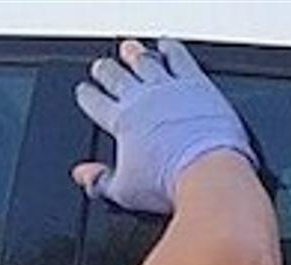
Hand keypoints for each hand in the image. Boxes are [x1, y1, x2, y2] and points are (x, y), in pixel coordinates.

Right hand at [72, 36, 249, 215]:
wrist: (206, 171)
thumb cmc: (170, 182)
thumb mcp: (125, 192)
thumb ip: (100, 182)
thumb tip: (83, 177)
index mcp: (122, 122)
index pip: (96, 102)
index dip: (87, 95)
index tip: (85, 91)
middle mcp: (142, 99)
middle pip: (116, 76)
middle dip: (106, 70)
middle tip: (102, 66)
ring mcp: (168, 87)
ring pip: (144, 62)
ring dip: (135, 54)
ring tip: (129, 49)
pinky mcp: (195, 83)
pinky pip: (179, 58)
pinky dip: (170, 49)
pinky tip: (167, 46)